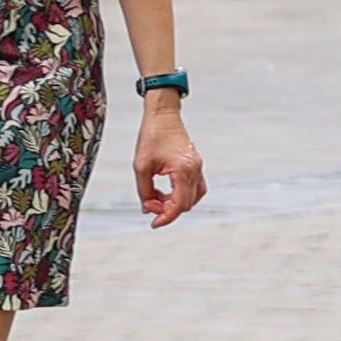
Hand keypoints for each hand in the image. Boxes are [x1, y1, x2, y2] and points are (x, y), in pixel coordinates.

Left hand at [132, 94, 207, 227]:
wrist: (163, 116)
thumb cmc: (151, 138)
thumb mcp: (140, 166)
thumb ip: (144, 190)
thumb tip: (147, 209)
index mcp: (184, 171)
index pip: (179, 205)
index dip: (166, 217)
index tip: (153, 224)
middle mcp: (196, 171)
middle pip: (186, 204)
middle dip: (167, 210)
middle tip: (148, 205)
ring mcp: (199, 168)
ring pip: (193, 198)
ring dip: (175, 203)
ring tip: (155, 199)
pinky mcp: (196, 165)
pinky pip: (195, 188)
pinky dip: (182, 195)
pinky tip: (166, 194)